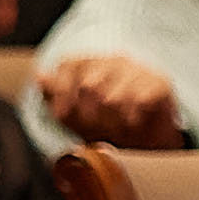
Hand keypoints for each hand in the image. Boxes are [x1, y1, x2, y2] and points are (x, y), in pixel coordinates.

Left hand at [32, 50, 183, 147]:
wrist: (148, 138)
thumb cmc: (106, 122)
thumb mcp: (74, 112)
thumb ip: (56, 94)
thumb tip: (39, 75)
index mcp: (90, 62)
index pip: (68, 65)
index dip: (62, 94)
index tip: (62, 117)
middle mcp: (113, 61)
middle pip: (88, 85)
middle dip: (86, 116)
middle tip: (94, 131)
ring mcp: (137, 69)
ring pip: (112, 97)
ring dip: (110, 122)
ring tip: (115, 131)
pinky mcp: (159, 83)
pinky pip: (138, 101)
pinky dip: (131, 119)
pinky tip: (132, 124)